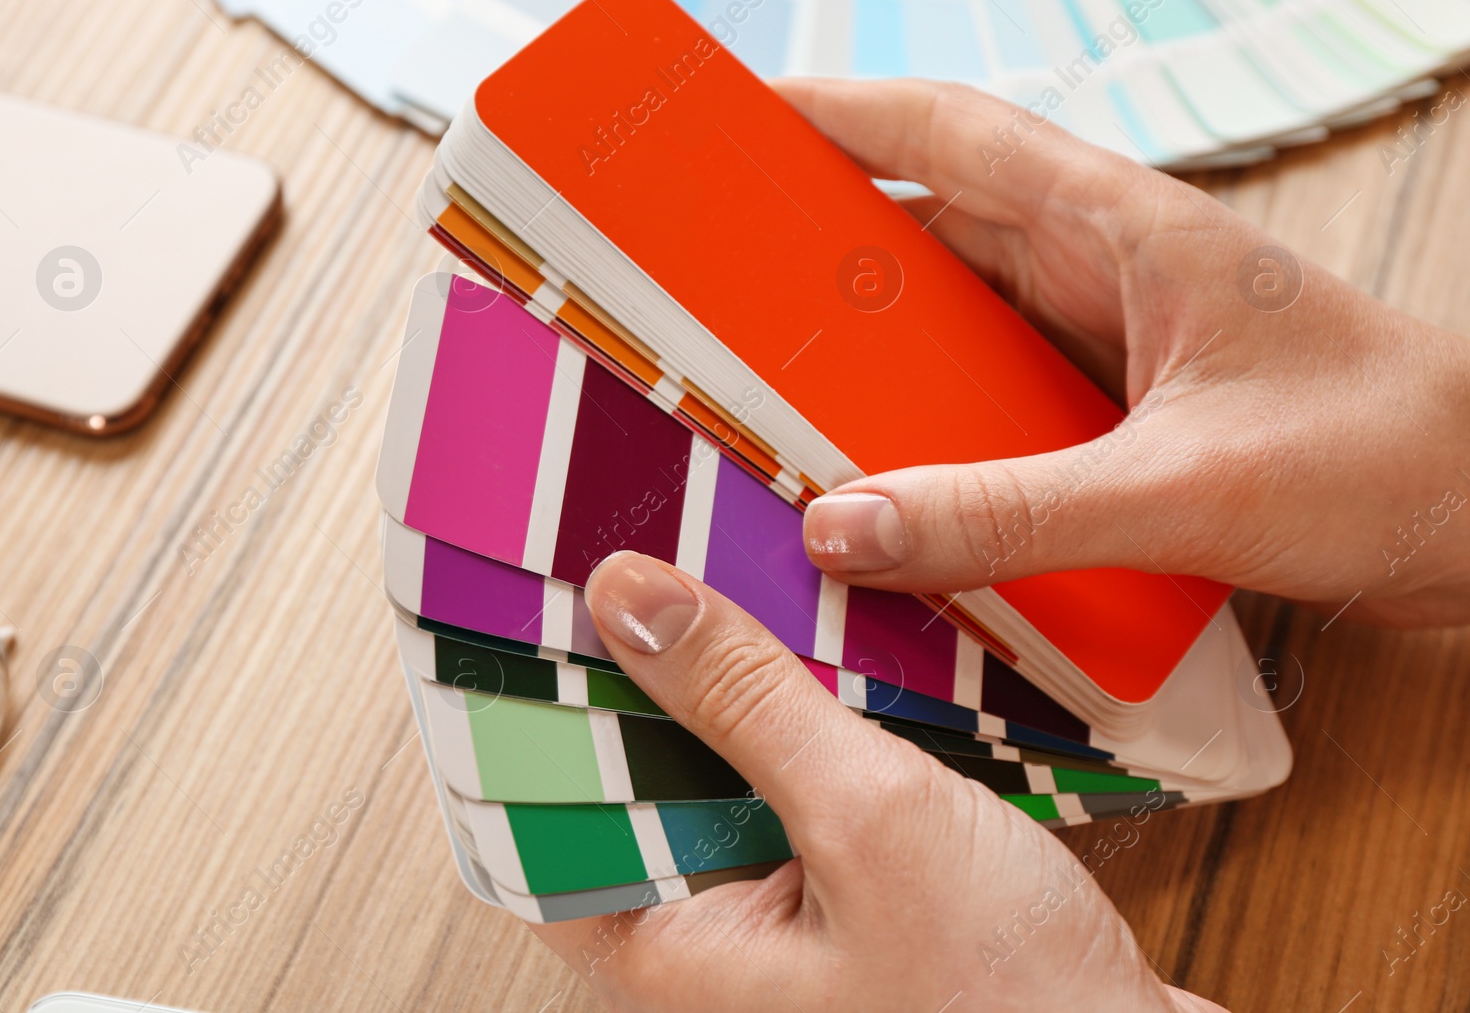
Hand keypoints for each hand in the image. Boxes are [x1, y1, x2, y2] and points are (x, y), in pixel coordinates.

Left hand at [530, 551, 1226, 1011]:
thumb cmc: (1011, 1003)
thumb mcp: (869, 819)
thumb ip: (744, 702)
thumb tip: (630, 599)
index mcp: (665, 950)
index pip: (533, 818)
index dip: (516, 715)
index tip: (519, 611)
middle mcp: (704, 940)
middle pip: (624, 782)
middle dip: (632, 674)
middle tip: (635, 560)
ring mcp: (773, 921)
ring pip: (712, 776)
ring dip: (724, 688)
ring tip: (721, 575)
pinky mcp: (839, 898)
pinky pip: (786, 790)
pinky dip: (794, 722)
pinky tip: (819, 652)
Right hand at [775, 78, 1469, 628]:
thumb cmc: (1389, 460)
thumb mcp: (1182, 488)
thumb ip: (1006, 513)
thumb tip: (844, 526)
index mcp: (1125, 223)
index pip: (948, 135)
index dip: (830, 115)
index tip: (728, 118)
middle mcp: (1107, 263)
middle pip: (930, 224)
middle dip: (819, 242)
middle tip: (710, 279)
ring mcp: (1112, 335)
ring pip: (957, 315)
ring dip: (872, 343)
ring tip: (765, 378)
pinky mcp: (1122, 407)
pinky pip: (994, 395)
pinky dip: (929, 419)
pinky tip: (878, 467)